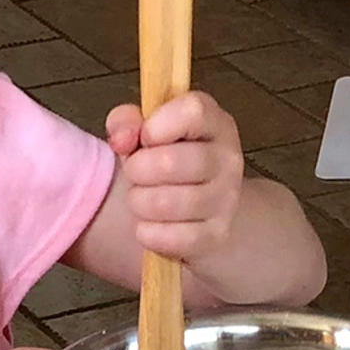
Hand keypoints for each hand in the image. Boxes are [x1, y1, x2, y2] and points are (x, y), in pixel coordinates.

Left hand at [105, 91, 243, 262]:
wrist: (200, 209)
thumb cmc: (168, 160)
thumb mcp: (145, 131)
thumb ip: (126, 122)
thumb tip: (122, 138)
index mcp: (214, 123)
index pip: (193, 112)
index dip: (157, 125)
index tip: (145, 136)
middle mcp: (227, 159)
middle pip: (171, 161)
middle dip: (137, 169)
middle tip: (136, 173)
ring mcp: (226, 200)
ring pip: (165, 203)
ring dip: (139, 202)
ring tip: (142, 198)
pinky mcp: (216, 236)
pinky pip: (169, 238)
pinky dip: (147, 233)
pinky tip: (150, 224)